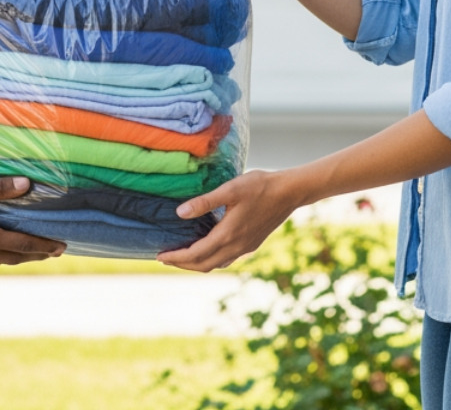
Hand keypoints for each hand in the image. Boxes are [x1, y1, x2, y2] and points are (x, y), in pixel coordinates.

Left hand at [156, 169, 301, 271]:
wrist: (290, 192)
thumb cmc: (259, 186)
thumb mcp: (230, 189)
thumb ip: (204, 202)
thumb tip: (179, 213)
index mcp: (228, 235)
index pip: (195, 254)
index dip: (176, 258)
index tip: (160, 256)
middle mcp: (236, 246)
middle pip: (203, 264)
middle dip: (183, 264)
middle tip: (165, 258)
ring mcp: (245, 248)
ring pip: (215, 264)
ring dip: (197, 263)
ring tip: (182, 255)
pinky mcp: (251, 244)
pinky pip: (226, 259)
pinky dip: (211, 258)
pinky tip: (207, 248)